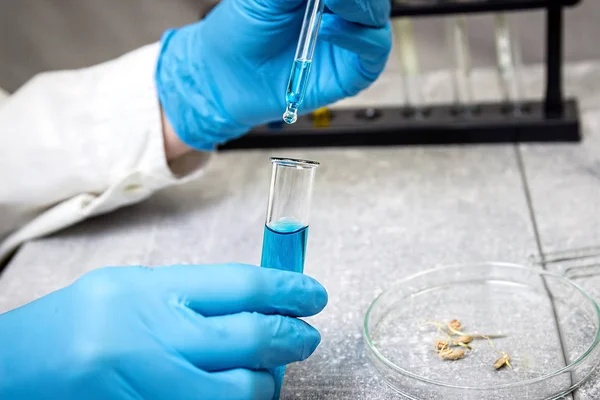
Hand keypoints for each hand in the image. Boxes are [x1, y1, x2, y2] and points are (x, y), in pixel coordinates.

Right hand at [0, 264, 327, 399]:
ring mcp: (146, 389)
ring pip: (240, 393)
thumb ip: (193, 296)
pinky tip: (237, 390)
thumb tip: (260, 301)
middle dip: (292, 338)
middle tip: (306, 335)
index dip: (288, 289)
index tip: (313, 294)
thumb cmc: (78, 323)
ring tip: (269, 370)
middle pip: (250, 338)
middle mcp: (147, 341)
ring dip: (267, 382)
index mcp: (145, 294)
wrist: (13, 373)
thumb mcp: (132, 290)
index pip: (240, 285)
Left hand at [156, 0, 391, 149]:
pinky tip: (329, 29)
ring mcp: (350, 40)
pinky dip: (358, 37)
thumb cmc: (240, 33)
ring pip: (377, 16)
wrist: (226, 76)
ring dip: (360, 5)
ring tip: (331, 2)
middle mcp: (342, 12)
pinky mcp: (353, 71)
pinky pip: (375, 50)